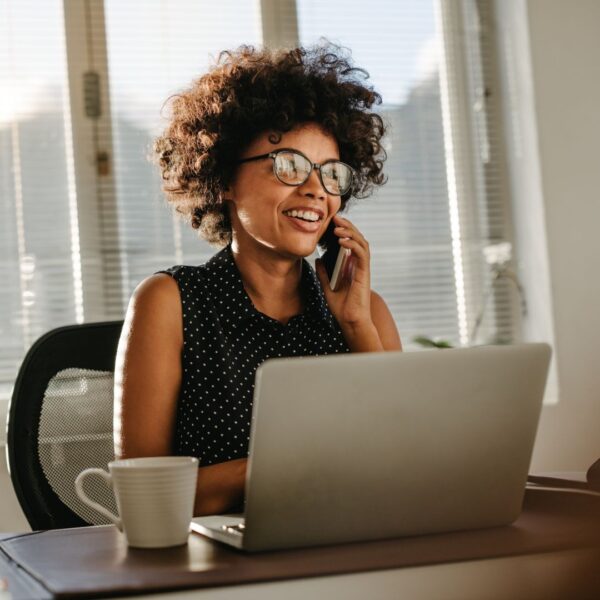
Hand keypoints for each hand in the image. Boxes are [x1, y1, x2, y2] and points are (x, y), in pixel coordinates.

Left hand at [315, 214, 372, 328]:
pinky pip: (362, 254)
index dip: (343, 231)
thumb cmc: (341, 307)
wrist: (349, 321)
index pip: (350, 242)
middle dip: (347, 226)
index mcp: (351, 266)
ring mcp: (363, 268)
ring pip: (362, 243)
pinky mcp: (365, 273)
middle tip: (336, 218)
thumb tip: (317, 259)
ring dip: (350, 232)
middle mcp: (358, 265)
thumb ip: (323, 273)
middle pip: (357, 239)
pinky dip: (353, 245)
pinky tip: (342, 241)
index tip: (332, 222)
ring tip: (338, 227)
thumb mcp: (327, 287)